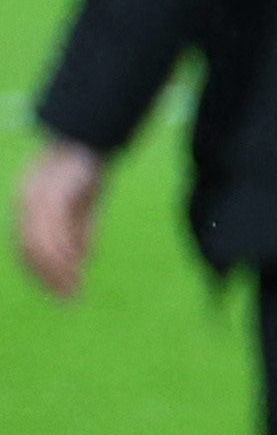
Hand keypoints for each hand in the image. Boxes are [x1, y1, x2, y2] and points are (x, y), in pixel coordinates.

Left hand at [17, 139, 105, 300]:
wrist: (92, 135)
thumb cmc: (89, 169)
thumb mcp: (85, 206)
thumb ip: (80, 232)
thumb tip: (81, 261)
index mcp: (27, 209)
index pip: (26, 252)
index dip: (43, 276)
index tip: (62, 295)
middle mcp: (25, 205)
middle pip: (28, 252)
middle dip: (48, 279)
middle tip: (68, 299)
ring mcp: (36, 199)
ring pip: (38, 244)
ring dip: (57, 269)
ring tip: (75, 285)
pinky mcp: (51, 192)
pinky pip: (53, 229)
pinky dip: (64, 249)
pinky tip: (79, 262)